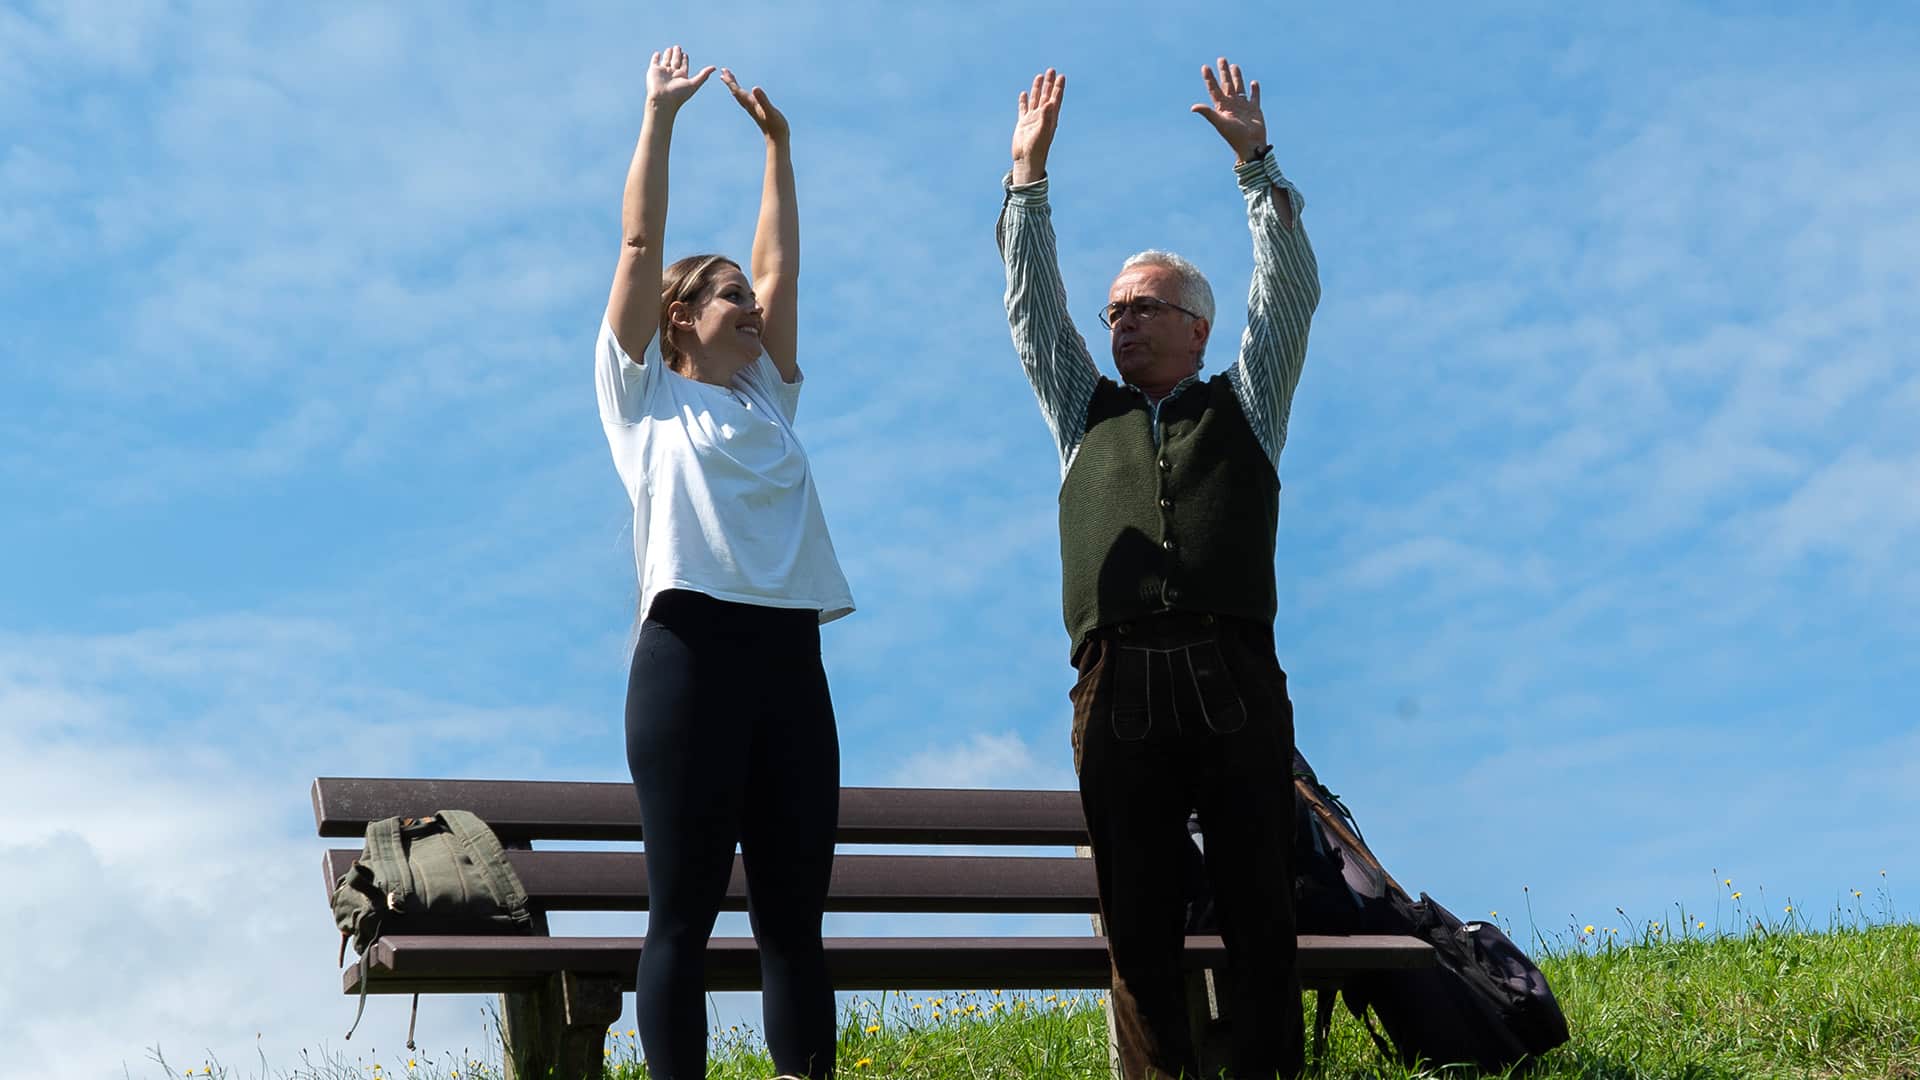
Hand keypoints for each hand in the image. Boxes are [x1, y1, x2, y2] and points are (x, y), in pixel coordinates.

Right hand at [646, 45, 714, 114]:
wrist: (663, 100)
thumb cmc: (679, 94)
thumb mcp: (694, 84)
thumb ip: (703, 75)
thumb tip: (715, 67)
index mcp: (682, 76)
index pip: (684, 65)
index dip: (685, 60)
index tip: (685, 54)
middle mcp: (672, 74)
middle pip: (675, 61)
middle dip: (677, 54)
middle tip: (678, 47)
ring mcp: (663, 72)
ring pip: (666, 60)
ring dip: (668, 54)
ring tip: (670, 48)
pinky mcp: (653, 70)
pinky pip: (655, 62)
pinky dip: (656, 58)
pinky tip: (658, 53)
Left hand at [719, 69, 789, 142]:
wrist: (777, 140)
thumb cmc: (775, 126)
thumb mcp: (770, 111)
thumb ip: (763, 100)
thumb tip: (755, 88)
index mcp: (751, 104)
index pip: (737, 90)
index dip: (730, 81)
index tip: (724, 71)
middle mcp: (750, 106)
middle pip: (736, 92)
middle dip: (730, 81)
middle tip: (724, 71)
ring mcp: (753, 109)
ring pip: (740, 96)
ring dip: (735, 86)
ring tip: (730, 78)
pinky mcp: (757, 111)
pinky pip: (746, 100)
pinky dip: (742, 93)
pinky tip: (744, 92)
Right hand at [1011, 68, 1064, 185]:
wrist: (1026, 160)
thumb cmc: (1037, 148)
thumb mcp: (1042, 131)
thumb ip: (1046, 116)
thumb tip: (1049, 102)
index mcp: (1050, 118)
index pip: (1056, 99)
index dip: (1059, 88)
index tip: (1061, 76)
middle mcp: (1042, 117)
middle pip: (1047, 96)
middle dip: (1049, 83)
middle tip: (1052, 70)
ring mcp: (1032, 119)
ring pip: (1036, 100)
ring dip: (1038, 88)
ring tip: (1039, 76)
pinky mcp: (1023, 123)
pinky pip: (1024, 109)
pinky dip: (1024, 101)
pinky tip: (1024, 93)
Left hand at [1189, 56, 1265, 162]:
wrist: (1250, 145)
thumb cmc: (1234, 135)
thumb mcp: (1220, 122)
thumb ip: (1208, 113)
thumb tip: (1193, 107)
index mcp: (1222, 107)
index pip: (1214, 89)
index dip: (1209, 78)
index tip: (1205, 67)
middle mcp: (1232, 104)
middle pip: (1226, 84)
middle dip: (1223, 72)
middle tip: (1221, 59)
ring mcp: (1243, 106)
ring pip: (1239, 87)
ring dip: (1237, 77)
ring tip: (1234, 66)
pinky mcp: (1255, 109)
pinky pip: (1254, 96)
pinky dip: (1254, 90)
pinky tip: (1253, 83)